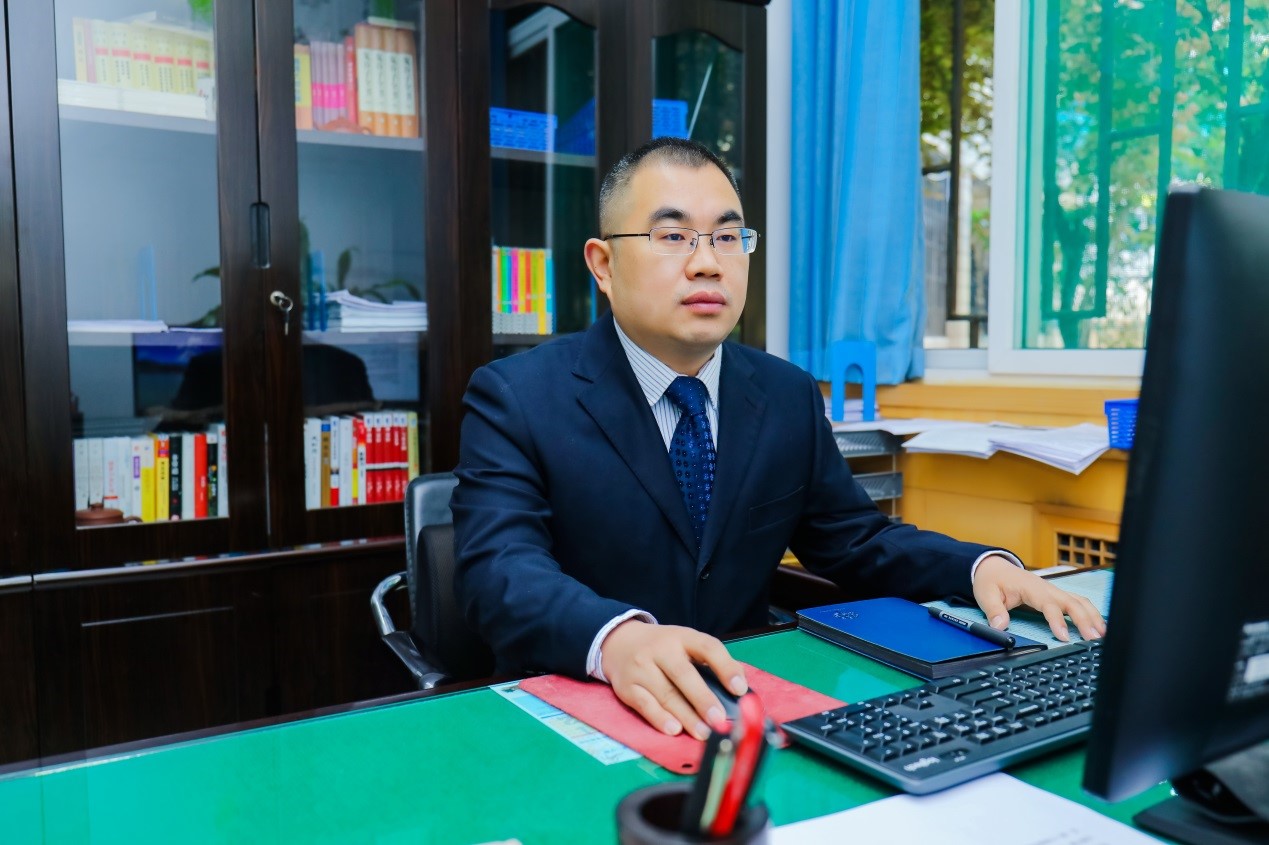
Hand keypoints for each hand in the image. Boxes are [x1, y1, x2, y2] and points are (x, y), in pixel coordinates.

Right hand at [600, 620, 747, 739]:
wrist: (618, 642)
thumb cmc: (662, 648)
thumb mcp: (685, 643)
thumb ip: (710, 661)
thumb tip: (739, 687)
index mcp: (682, 636)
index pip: (707, 647)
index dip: (725, 667)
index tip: (740, 689)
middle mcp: (660, 649)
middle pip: (683, 674)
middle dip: (703, 699)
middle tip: (719, 720)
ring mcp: (641, 668)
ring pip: (665, 694)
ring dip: (686, 716)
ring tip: (704, 733)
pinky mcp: (627, 687)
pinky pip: (644, 705)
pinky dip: (660, 718)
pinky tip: (674, 729)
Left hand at [972, 555, 1106, 641]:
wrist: (993, 568)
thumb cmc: (991, 580)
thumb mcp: (985, 594)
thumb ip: (993, 610)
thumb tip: (1000, 626)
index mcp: (1031, 587)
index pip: (1049, 604)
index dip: (1058, 620)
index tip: (1064, 637)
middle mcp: (1046, 588)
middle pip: (1072, 602)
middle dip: (1085, 620)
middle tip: (1094, 639)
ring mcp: (1053, 591)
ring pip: (1079, 601)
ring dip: (1092, 616)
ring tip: (1102, 635)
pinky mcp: (1055, 595)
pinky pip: (1077, 602)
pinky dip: (1089, 613)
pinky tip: (1097, 626)